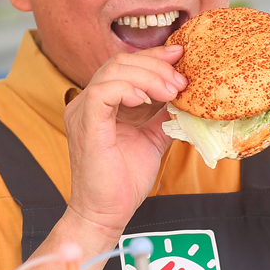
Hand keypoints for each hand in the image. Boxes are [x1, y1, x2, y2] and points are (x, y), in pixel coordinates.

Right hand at [63, 44, 185, 243]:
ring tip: (172, 92)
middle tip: (181, 82)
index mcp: (101, 103)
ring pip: (114, 71)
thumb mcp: (153, 139)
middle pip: (121, 62)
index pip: (125, 65)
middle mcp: (87, 101)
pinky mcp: (85, 123)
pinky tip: (147, 100)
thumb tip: (186, 98)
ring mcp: (82, 111)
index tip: (180, 55)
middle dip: (157, 66)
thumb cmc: (124, 182)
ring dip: (149, 77)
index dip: (154, 56)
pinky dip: (129, 89)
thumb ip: (164, 115)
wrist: (106, 214)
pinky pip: (103, 91)